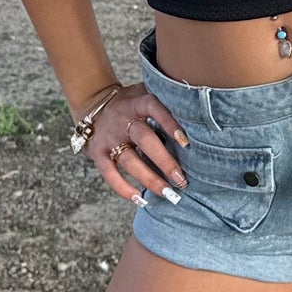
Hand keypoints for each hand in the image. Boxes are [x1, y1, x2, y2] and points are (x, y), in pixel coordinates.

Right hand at [86, 87, 189, 204]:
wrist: (93, 105)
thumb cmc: (130, 103)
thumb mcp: (144, 92)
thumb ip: (165, 98)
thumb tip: (198, 109)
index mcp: (137, 102)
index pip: (154, 108)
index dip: (170, 123)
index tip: (187, 143)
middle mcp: (123, 120)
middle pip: (144, 140)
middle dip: (164, 161)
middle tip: (182, 179)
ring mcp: (110, 138)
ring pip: (130, 161)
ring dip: (149, 179)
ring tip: (167, 193)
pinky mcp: (98, 153)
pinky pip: (109, 174)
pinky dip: (123, 188)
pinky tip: (140, 198)